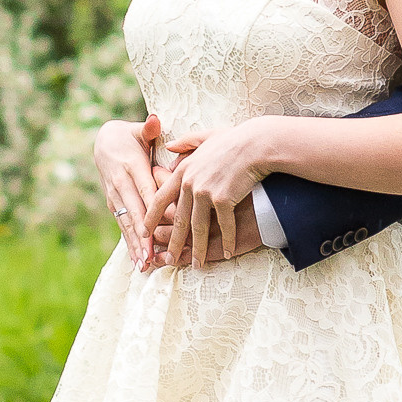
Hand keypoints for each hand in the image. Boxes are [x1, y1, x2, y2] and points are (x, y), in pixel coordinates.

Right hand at [92, 112, 162, 267]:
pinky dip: (130, 244)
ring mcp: (115, 196)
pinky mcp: (113, 204)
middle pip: (134, 213)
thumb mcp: (138, 130)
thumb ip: (148, 128)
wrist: (103, 142)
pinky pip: (123, 225)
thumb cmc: (129, 137)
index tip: (151, 230)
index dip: (147, 210)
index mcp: (131, 166)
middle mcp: (121, 184)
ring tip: (144, 265)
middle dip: (141, 236)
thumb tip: (154, 120)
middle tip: (150, 257)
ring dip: (135, 245)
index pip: (142, 190)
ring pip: (126, 223)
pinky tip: (139, 262)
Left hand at [156, 120, 276, 268]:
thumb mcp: (205, 137)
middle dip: (174, 242)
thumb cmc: (235, 140)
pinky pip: (224, 226)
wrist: (256, 144)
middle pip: (179, 219)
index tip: (145, 232)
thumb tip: (169, 146)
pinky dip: (228, 241)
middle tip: (168, 259)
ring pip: (198, 227)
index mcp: (183, 170)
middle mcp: (190, 183)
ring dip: (198, 249)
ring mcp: (205, 192)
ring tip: (198, 264)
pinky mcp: (223, 199)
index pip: (161, 198)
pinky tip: (230, 252)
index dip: (152, 217)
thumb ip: (185, 143)